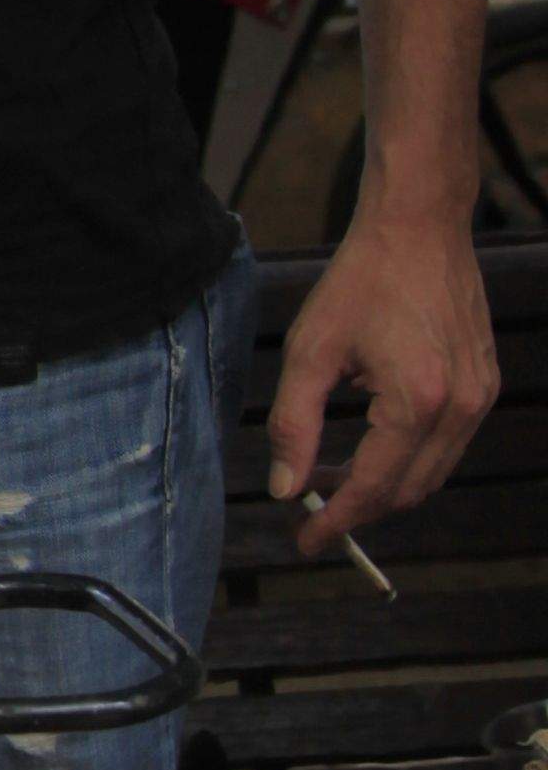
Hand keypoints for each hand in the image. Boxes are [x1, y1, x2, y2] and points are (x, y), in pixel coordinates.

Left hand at [267, 205, 495, 547]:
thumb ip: (293, 423)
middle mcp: (460, 407)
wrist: (419, 226)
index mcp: (417, 401)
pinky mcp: (482, 385)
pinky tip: (364, 445)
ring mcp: (479, 397)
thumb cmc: (362, 278)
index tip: (304, 543)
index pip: (373, 488)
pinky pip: (445, 445)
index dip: (335, 523)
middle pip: (408, 492)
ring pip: (430, 474)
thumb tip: (286, 488)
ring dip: (381, 487)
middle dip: (357, 510)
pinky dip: (406, 459)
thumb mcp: (310, 349)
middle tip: (308, 512)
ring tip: (328, 478)